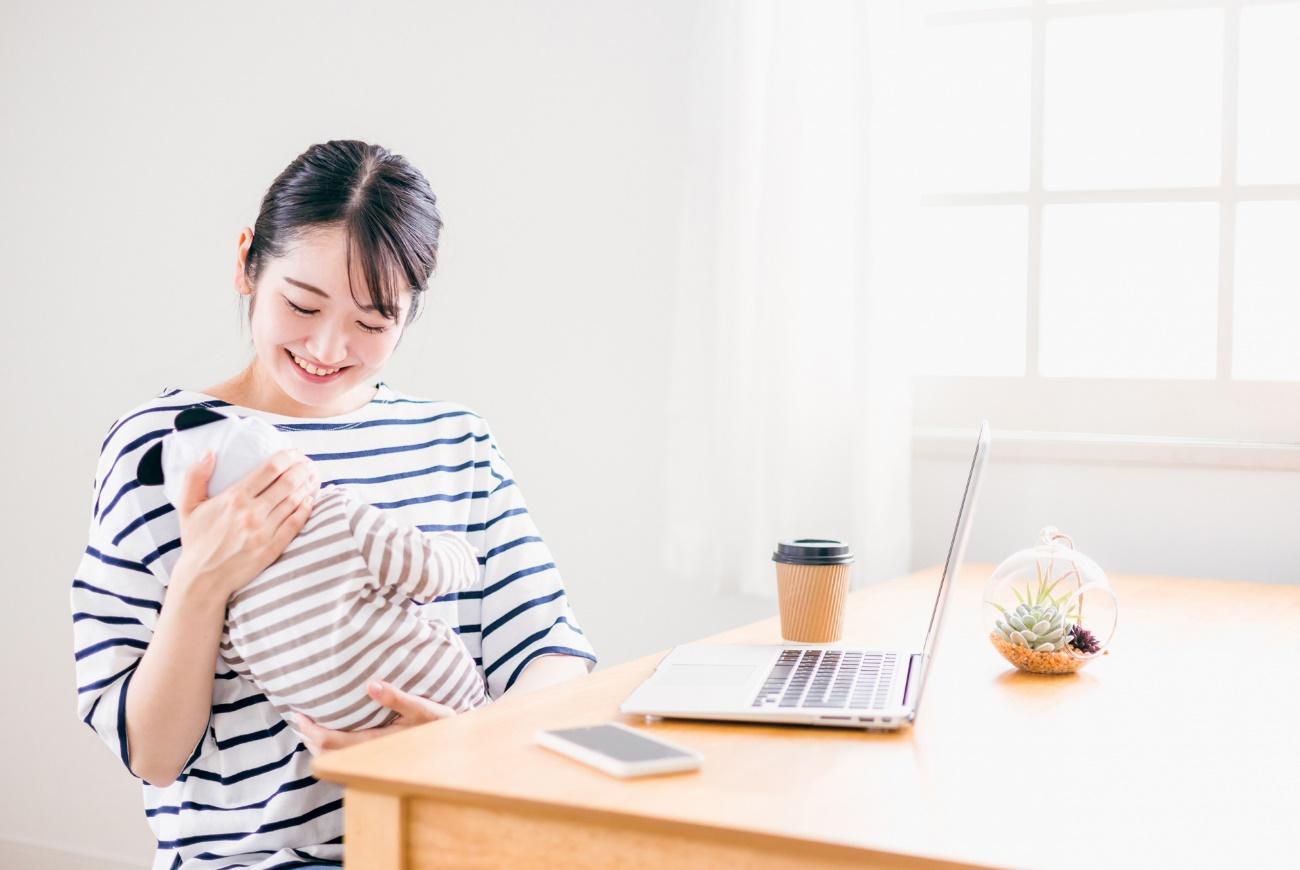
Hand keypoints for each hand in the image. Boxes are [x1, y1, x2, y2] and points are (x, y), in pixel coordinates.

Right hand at [171, 448, 320, 602]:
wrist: (203, 579)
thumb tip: (209, 452)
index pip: (270, 469)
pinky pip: (296, 523)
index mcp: (234, 498)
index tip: (293, 453)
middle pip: (288, 482)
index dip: (287, 457)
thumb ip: (195, 476)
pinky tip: (311, 500)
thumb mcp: (188, 507)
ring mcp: (265, 531)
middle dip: (302, 469)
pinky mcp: (273, 547)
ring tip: (313, 477)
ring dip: (307, 485)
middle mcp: (252, 512)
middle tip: (308, 463)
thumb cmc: (196, 541)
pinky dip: (306, 508)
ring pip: (295, 500)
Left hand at [293, 680, 456, 755]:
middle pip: (325, 753)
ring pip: (332, 756)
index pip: (331, 744)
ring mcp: (371, 759)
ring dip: (317, 740)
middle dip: (308, 735)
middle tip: (298, 714)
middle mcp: (370, 755)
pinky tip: (330, 728)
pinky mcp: (374, 757)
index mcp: (377, 744)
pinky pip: (343, 754)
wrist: (454, 747)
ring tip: (309, 721)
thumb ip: (398, 697)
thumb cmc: (439, 725)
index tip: (299, 713)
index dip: (311, 730)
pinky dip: (329, 743)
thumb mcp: (423, 707)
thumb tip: (371, 684)